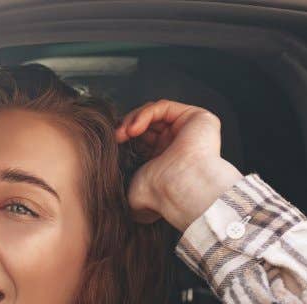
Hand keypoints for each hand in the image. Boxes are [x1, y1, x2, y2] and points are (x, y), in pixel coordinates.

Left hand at [116, 100, 243, 229]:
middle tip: (116, 137)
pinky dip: (145, 114)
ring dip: (133, 120)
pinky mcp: (197, 117)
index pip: (143, 138)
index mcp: (166, 159)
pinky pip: (164, 106)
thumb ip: (125, 173)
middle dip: (128, 127)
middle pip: (149, 123)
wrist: (178, 190)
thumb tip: (109, 174)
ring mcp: (189, 129)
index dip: (127, 137)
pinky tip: (134, 129)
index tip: (113, 144)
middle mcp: (179, 143)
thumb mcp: (133, 181)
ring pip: (155, 113)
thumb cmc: (159, 193)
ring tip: (123, 134)